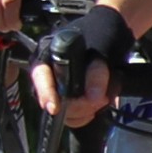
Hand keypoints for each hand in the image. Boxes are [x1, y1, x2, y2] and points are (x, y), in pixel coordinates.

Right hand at [31, 5, 135, 124]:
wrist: (111, 39)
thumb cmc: (101, 34)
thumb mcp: (102, 46)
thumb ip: (97, 70)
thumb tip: (94, 97)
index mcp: (47, 53)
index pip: (40, 75)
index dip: (46, 92)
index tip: (55, 108)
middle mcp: (46, 73)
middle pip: (53, 100)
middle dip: (78, 105)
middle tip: (101, 99)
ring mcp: (56, 90)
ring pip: (64, 113)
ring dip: (85, 110)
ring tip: (103, 98)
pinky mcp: (67, 102)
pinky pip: (73, 118)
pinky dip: (87, 115)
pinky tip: (97, 104)